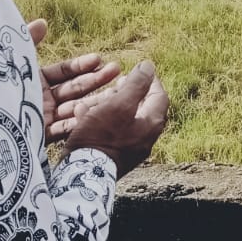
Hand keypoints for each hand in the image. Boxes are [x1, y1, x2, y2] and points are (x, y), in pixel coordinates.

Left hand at [28, 19, 121, 142]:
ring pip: (75, 108)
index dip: (82, 65)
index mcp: (33, 81)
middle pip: (74, 89)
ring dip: (96, 99)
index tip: (99, 58)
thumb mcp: (10, 61)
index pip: (64, 71)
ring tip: (116, 92)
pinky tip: (98, 114)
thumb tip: (44, 22)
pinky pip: (64, 128)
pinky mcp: (39, 135)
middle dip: (96, 80)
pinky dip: (81, 121)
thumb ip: (26, 42)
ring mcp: (42, 118)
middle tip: (117, 71)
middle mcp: (40, 99)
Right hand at [64, 60, 168, 174]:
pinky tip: (82, 114)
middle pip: (142, 108)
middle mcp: (145, 138)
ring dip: (110, 105)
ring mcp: (130, 149)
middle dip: (128, 93)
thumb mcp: (119, 105)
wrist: (84, 175)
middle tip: (117, 83)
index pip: (159, 96)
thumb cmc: (101, 137)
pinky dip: (99, 120)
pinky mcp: (113, 155)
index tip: (139, 69)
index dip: (150, 80)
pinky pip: (109, 132)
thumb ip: (136, 85)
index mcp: (151, 124)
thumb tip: (149, 66)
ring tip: (97, 96)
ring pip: (123, 119)